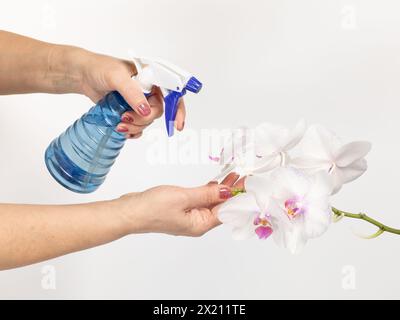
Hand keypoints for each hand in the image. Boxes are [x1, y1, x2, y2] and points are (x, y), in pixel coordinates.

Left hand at [75, 49, 185, 138]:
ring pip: (147, 121)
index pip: (172, 93)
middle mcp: (149, 90)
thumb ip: (132, 93)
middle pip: (158, 111)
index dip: (177, 109)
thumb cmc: (100, 68)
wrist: (82, 75)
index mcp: (152, 77)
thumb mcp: (117, 77)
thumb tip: (146, 111)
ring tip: (118, 124)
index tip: (177, 125)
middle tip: (126, 117)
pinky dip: (131, 131)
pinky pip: (138, 127)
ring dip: (135, 126)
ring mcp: (139, 102)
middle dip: (144, 119)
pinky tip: (121, 129)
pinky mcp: (130, 112)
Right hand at [116, 173, 243, 236]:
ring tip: (232, 175)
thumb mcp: (184, 197)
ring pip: (210, 203)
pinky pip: (199, 201)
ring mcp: (188, 217)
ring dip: (220, 190)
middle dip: (232, 192)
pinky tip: (214, 184)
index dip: (238, 197)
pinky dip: (208, 192)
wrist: (129, 212)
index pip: (226, 211)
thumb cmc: (153, 207)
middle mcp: (197, 223)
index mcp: (200, 225)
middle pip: (220, 207)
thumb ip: (207, 194)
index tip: (247, 183)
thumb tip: (228, 192)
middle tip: (242, 175)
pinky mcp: (181, 210)